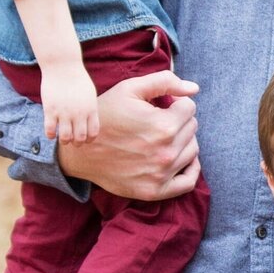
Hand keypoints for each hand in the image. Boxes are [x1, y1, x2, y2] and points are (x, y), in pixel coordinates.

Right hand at [37, 59, 100, 144]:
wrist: (63, 66)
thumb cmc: (77, 79)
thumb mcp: (90, 94)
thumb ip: (90, 109)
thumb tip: (90, 122)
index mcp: (91, 109)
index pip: (93, 132)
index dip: (89, 139)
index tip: (84, 139)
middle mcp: (79, 113)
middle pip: (80, 138)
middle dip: (77, 143)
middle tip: (73, 140)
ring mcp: (64, 112)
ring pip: (65, 137)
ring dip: (64, 141)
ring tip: (62, 139)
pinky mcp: (50, 110)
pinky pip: (50, 130)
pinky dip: (50, 135)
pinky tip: (51, 133)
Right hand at [58, 70, 200, 200]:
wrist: (79, 150)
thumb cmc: (105, 115)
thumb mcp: (130, 88)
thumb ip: (165, 81)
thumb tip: (194, 89)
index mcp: (163, 126)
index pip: (189, 108)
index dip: (175, 102)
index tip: (162, 104)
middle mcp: (166, 152)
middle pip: (192, 128)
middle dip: (179, 119)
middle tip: (159, 119)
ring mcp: (161, 174)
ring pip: (192, 151)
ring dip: (183, 140)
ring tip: (164, 136)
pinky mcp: (154, 191)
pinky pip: (188, 182)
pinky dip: (190, 170)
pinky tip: (182, 158)